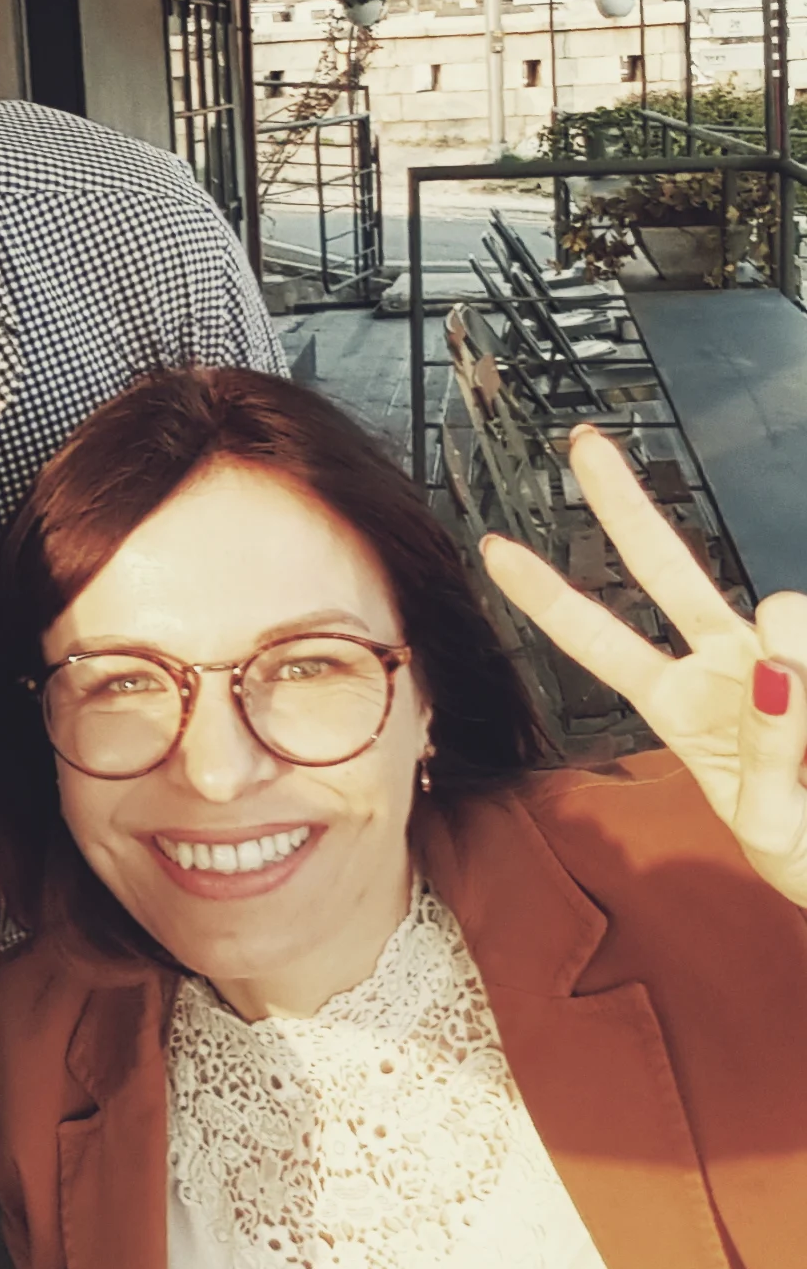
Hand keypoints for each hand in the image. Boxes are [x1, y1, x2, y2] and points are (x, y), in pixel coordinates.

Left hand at [482, 424, 806, 906]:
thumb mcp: (772, 824)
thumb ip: (767, 754)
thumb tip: (779, 669)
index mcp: (680, 705)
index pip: (600, 640)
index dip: (546, 597)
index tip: (492, 549)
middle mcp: (727, 664)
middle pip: (664, 568)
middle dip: (621, 504)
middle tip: (582, 444)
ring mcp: (784, 657)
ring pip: (784, 614)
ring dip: (800, 675)